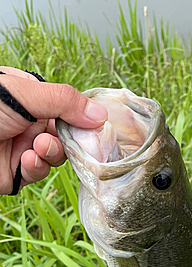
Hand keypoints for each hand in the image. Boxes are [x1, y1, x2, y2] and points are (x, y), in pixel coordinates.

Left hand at [0, 67, 107, 194]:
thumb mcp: (24, 94)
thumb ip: (64, 102)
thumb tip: (100, 114)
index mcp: (28, 98)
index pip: (66, 108)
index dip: (82, 118)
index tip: (97, 126)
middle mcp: (26, 123)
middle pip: (66, 135)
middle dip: (69, 139)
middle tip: (73, 140)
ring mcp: (21, 147)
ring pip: (55, 156)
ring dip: (52, 153)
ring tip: (39, 147)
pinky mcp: (15, 172)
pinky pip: (38, 172)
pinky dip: (36, 167)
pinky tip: (26, 159)